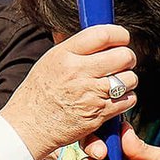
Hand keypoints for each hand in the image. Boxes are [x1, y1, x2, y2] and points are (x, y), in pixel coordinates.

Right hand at [0, 25, 136, 159]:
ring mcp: (90, 93)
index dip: (120, 34)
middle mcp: (78, 71)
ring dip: (127, 80)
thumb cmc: (38, 92)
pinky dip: (125, 99)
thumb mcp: (50, 61)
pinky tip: (110, 98)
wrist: (29, 125)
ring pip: (130, 78)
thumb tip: (96, 34)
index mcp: (65, 54)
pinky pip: (128, 100)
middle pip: (123, 56)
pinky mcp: (99, 113)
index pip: (104, 35)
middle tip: (120, 62)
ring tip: (113, 83)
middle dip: (127, 58)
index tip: (122, 38)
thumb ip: (74, 47)